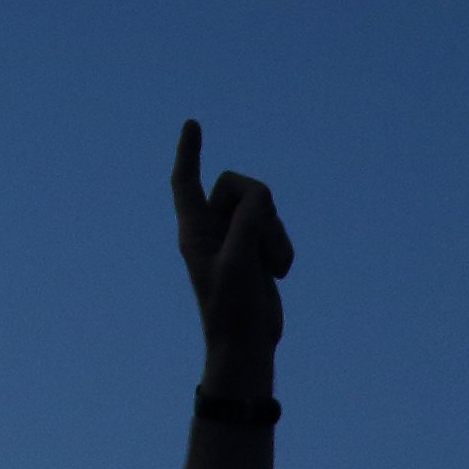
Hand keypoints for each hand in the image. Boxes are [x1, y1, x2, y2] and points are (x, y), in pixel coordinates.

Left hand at [171, 119, 290, 402]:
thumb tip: (260, 197)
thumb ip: (248, 221)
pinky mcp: (255, 251)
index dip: (189, 152)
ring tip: (273, 267)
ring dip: (274, 235)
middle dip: (260, 208)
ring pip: (263, 209)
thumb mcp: (239, 260)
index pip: (186, 182)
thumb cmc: (233, 308)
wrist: (247, 343)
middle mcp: (212, 229)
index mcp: (194, 230)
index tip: (192, 125)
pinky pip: (276, 229)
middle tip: (263, 239)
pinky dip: (282, 248)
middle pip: (239, 187)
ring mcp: (235, 239)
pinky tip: (279, 273)